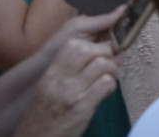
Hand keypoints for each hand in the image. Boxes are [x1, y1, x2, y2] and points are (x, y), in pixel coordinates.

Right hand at [14, 9, 124, 136]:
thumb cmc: (47, 113)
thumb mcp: (50, 87)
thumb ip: (72, 68)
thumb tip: (103, 50)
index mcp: (52, 73)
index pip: (74, 45)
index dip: (92, 45)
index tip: (99, 52)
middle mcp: (60, 80)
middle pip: (90, 49)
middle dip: (105, 54)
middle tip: (106, 66)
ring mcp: (71, 92)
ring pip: (103, 64)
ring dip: (111, 70)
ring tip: (106, 80)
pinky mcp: (83, 106)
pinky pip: (107, 83)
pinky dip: (111, 86)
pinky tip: (104, 93)